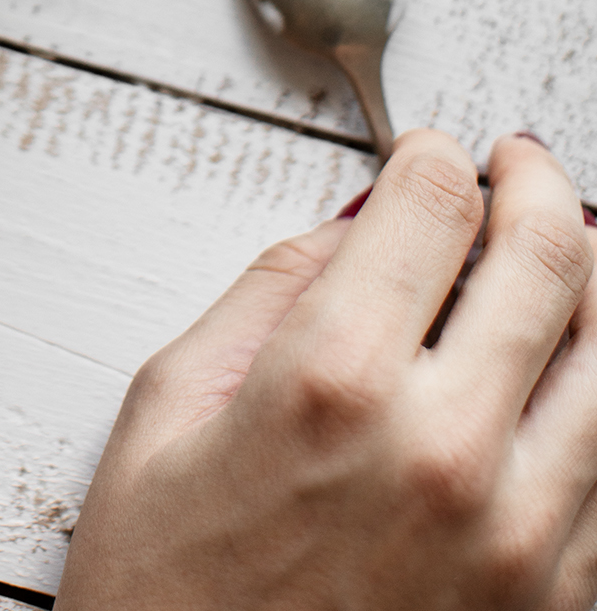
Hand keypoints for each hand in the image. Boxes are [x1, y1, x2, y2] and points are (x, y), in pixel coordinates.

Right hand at [59, 129, 596, 610]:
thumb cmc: (163, 592)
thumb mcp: (168, 408)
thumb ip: (272, 289)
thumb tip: (363, 222)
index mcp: (332, 382)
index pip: (438, 203)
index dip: (440, 154)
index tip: (436, 152)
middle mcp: (443, 450)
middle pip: (554, 259)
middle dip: (538, 187)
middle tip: (519, 170)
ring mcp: (517, 537)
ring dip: (585, 289)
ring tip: (551, 266)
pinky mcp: (551, 605)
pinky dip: (589, 404)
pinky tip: (550, 382)